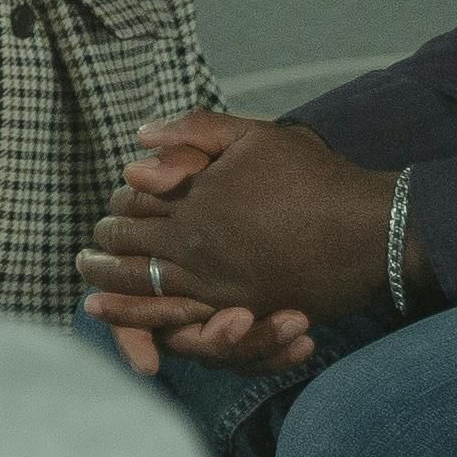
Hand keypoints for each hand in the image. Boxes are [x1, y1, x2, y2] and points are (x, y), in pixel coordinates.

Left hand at [77, 111, 402, 340]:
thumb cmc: (314, 178)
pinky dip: (147, 323)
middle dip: (103, 253)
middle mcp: (194, 244)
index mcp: (192, 200)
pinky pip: (180, 323)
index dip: (116, 208)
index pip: (130, 205)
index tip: (110, 212)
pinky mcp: (238, 312)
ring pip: (143, 291)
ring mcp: (214, 284)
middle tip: (85, 259)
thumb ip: (194, 129)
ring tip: (92, 294)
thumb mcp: (255, 135)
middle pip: (127, 250)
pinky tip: (133, 326)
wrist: (371, 231)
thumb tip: (138, 138)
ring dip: (112, 292)